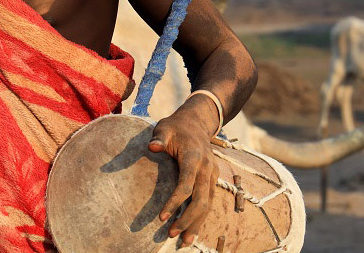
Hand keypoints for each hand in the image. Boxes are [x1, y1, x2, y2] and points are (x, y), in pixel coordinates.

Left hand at [148, 106, 218, 246]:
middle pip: (201, 199)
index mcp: (194, 157)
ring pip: (208, 204)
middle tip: (171, 234)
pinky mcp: (212, 180)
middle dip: (187, 219)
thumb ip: (159, 138)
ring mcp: (212, 174)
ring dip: (196, 223)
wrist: (197, 123)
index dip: (175, 202)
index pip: (186, 184)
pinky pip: (209, 201)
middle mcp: (206, 168)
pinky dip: (201, 217)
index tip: (161, 217)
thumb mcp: (164, 128)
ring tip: (184, 242)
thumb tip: (151, 147)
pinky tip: (192, 230)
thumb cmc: (175, 127)